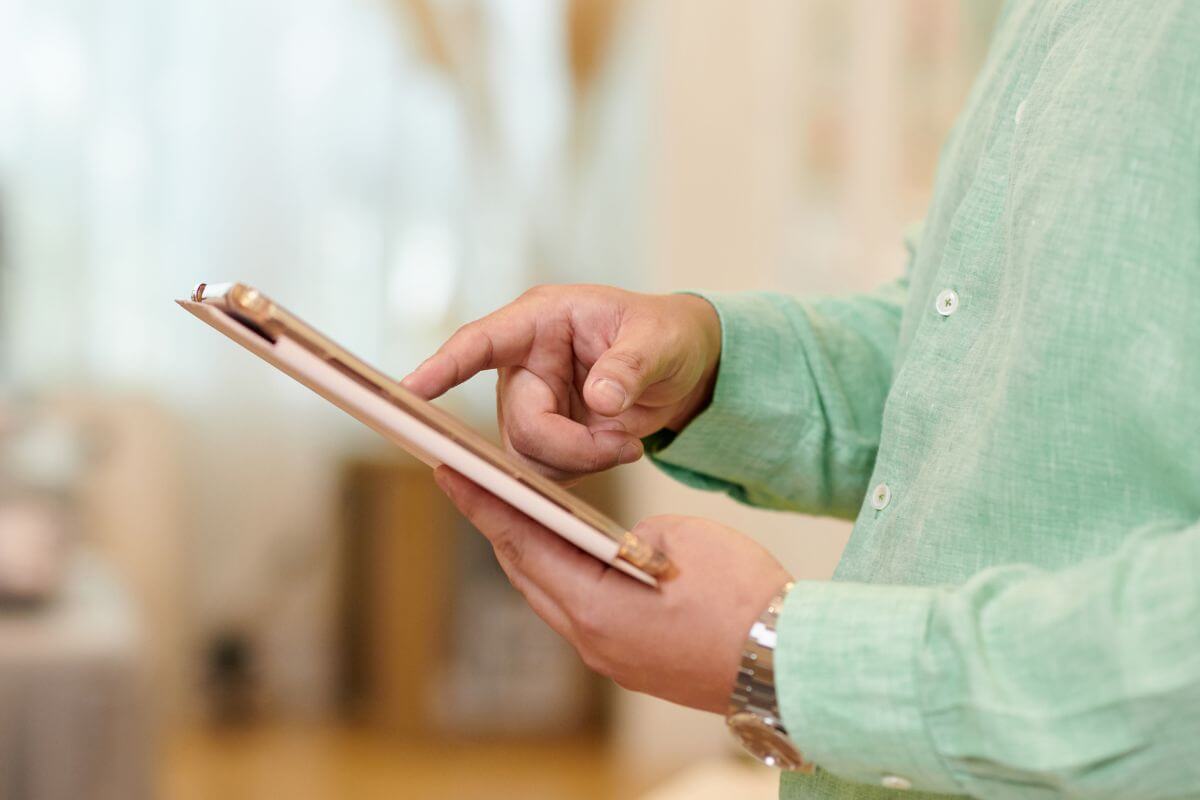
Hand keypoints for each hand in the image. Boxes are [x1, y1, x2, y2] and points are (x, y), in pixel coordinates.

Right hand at [402, 285, 721, 481]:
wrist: (684, 368)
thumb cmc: (667, 336)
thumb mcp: (659, 342)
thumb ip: (630, 366)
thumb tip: (600, 397)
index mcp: (541, 321)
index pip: (481, 342)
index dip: (445, 367)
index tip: (411, 390)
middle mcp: (524, 364)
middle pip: (520, 425)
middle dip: (571, 447)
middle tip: (627, 446)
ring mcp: (529, 404)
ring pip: (526, 459)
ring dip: (580, 462)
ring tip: (628, 441)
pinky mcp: (542, 439)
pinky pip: (545, 475)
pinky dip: (584, 471)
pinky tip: (617, 448)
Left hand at [433, 466, 792, 713]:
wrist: (790, 662)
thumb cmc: (743, 597)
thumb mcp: (679, 537)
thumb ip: (626, 535)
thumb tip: (612, 545)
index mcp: (593, 605)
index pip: (520, 543)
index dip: (481, 503)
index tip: (447, 471)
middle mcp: (591, 640)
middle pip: (527, 573)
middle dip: (500, 525)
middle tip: (474, 484)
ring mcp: (611, 658)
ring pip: (553, 596)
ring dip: (534, 554)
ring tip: (517, 513)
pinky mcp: (632, 664)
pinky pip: (583, 614)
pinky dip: (568, 579)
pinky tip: (573, 556)